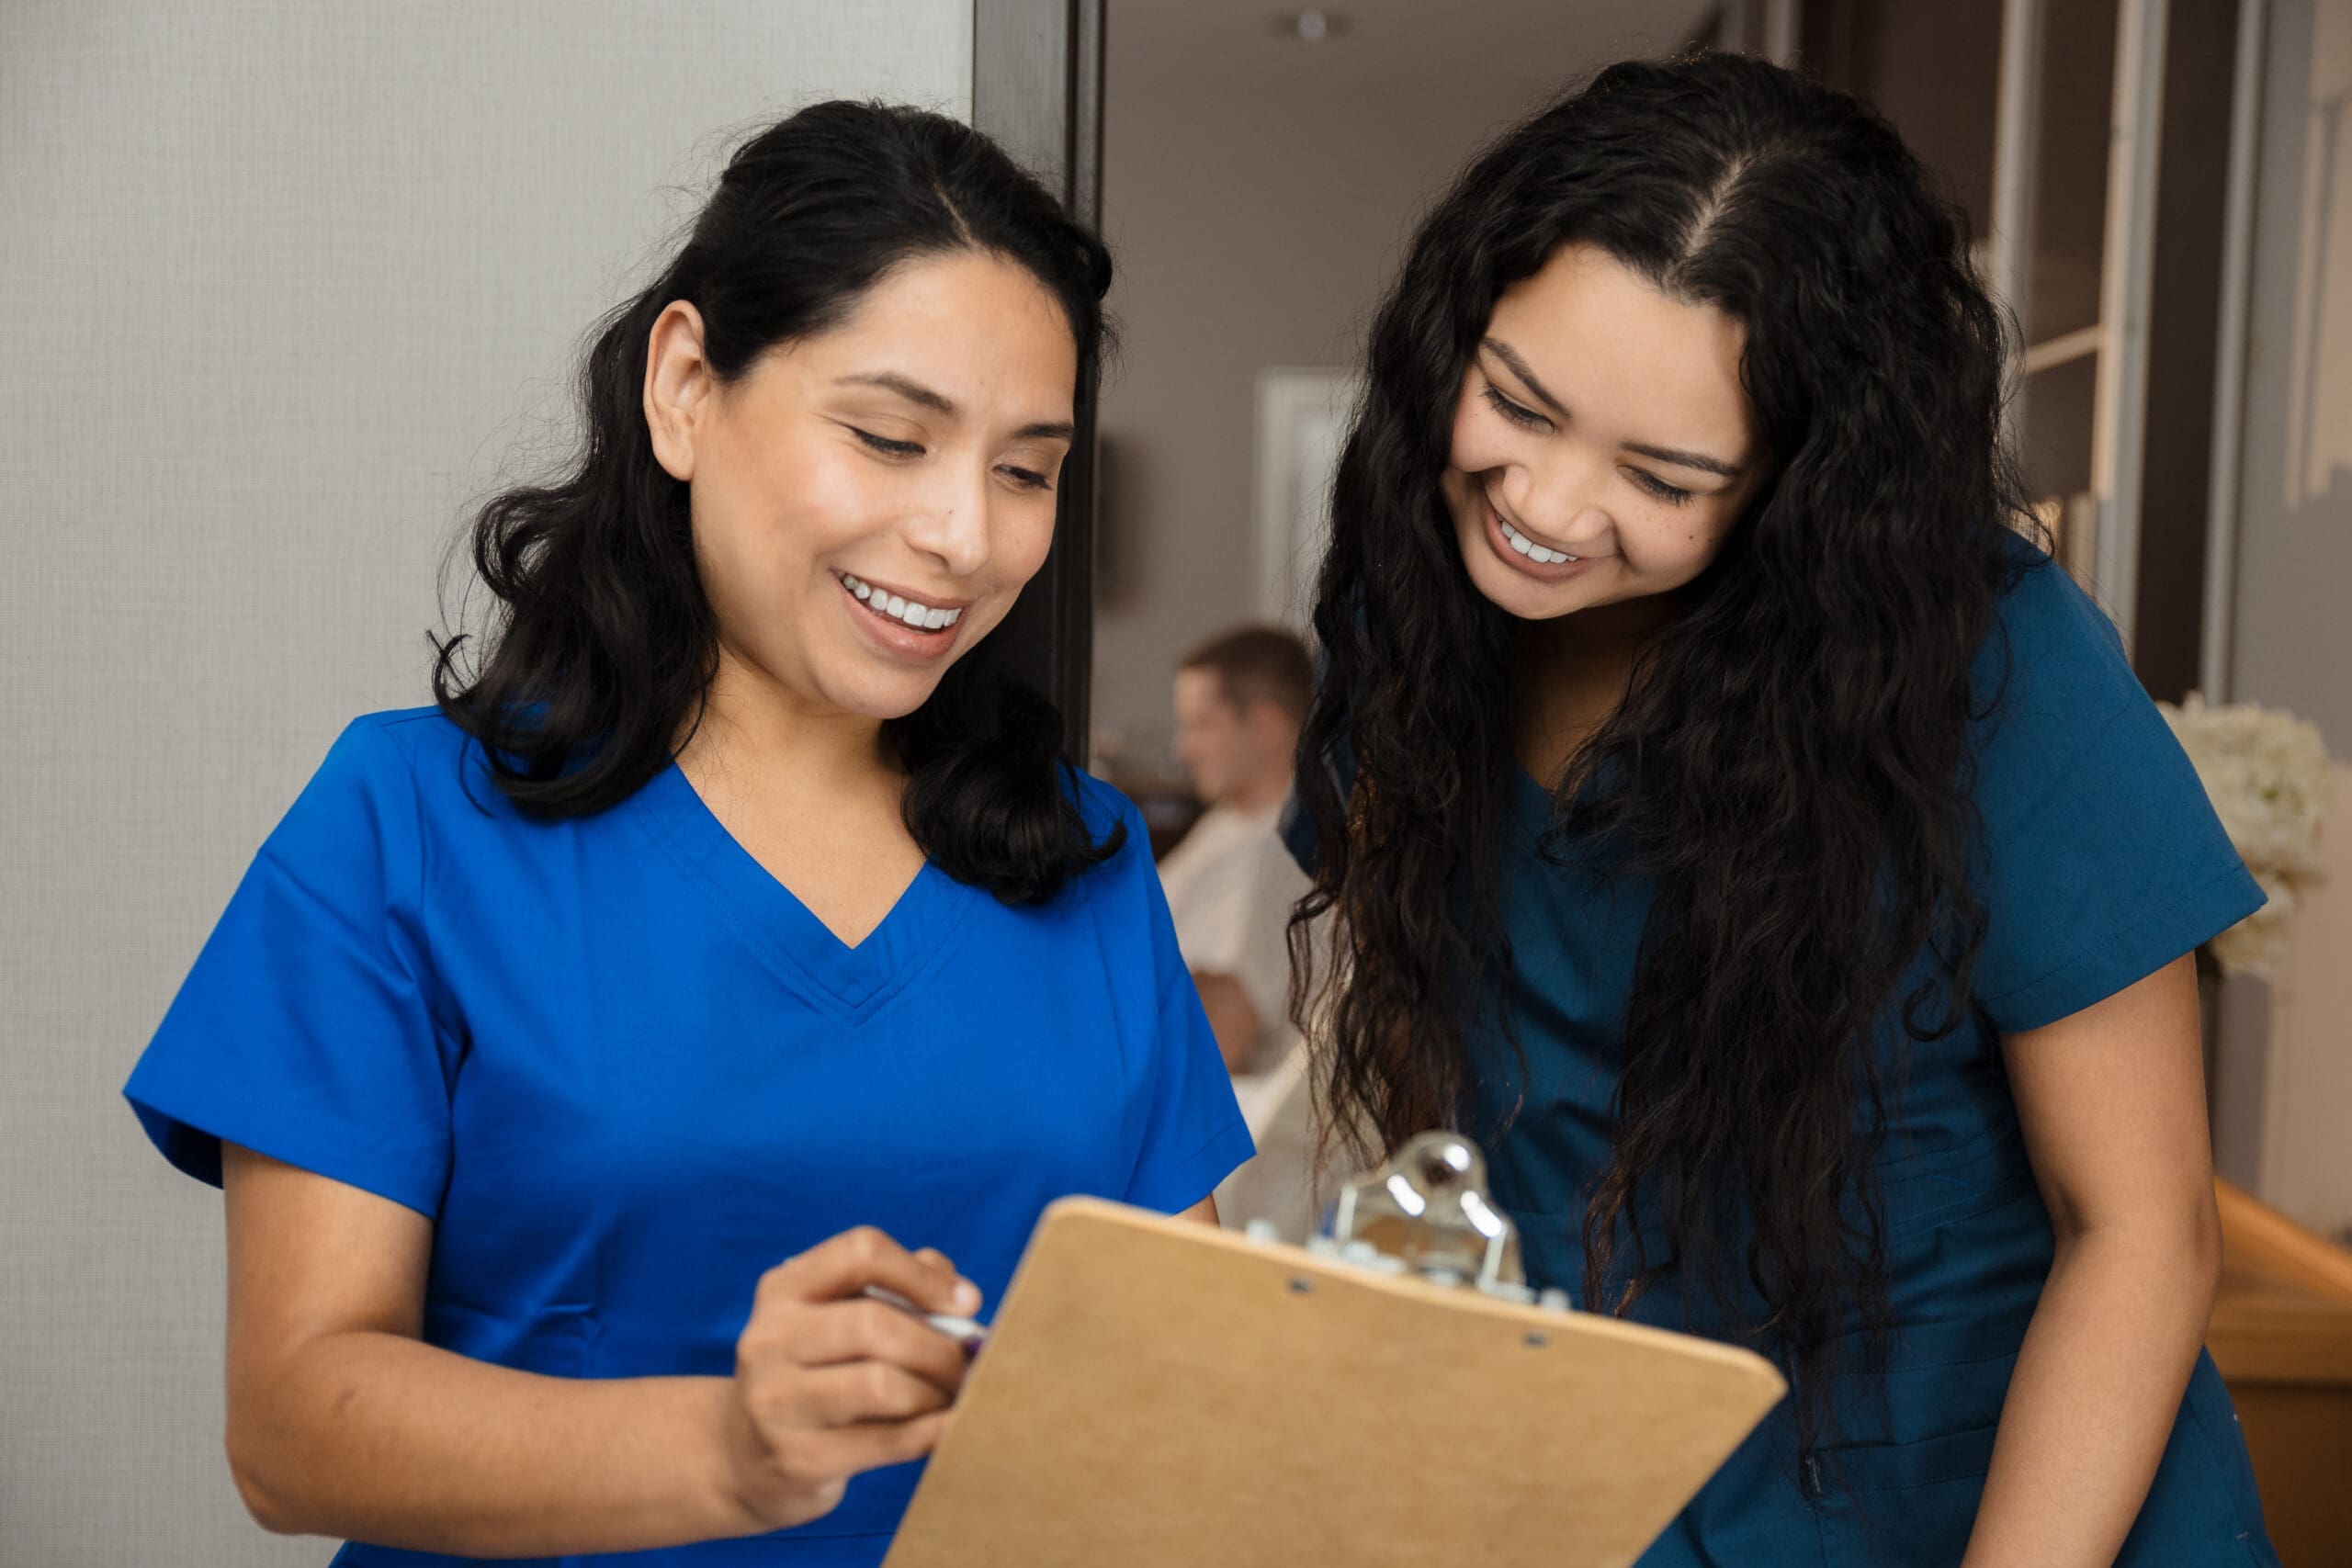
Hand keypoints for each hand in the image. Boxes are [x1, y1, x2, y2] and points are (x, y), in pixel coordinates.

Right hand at [718, 1227, 980, 1531]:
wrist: (743, 1458)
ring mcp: (777, 1403)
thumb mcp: (836, 1318)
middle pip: (875, 1323)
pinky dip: (934, 1432)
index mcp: (784, 1289)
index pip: (861, 1252)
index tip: (966, 1303)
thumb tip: (964, 1296)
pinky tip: (951, 1427)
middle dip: (939, 1346)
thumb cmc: (815, 1373)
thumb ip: (898, 1288)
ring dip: (936, 1392)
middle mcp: (769, 1339)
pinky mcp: (798, 1460)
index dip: (922, 1275)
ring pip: (882, 1385)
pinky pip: (888, 1441)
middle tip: (967, 1365)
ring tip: (952, 1397)